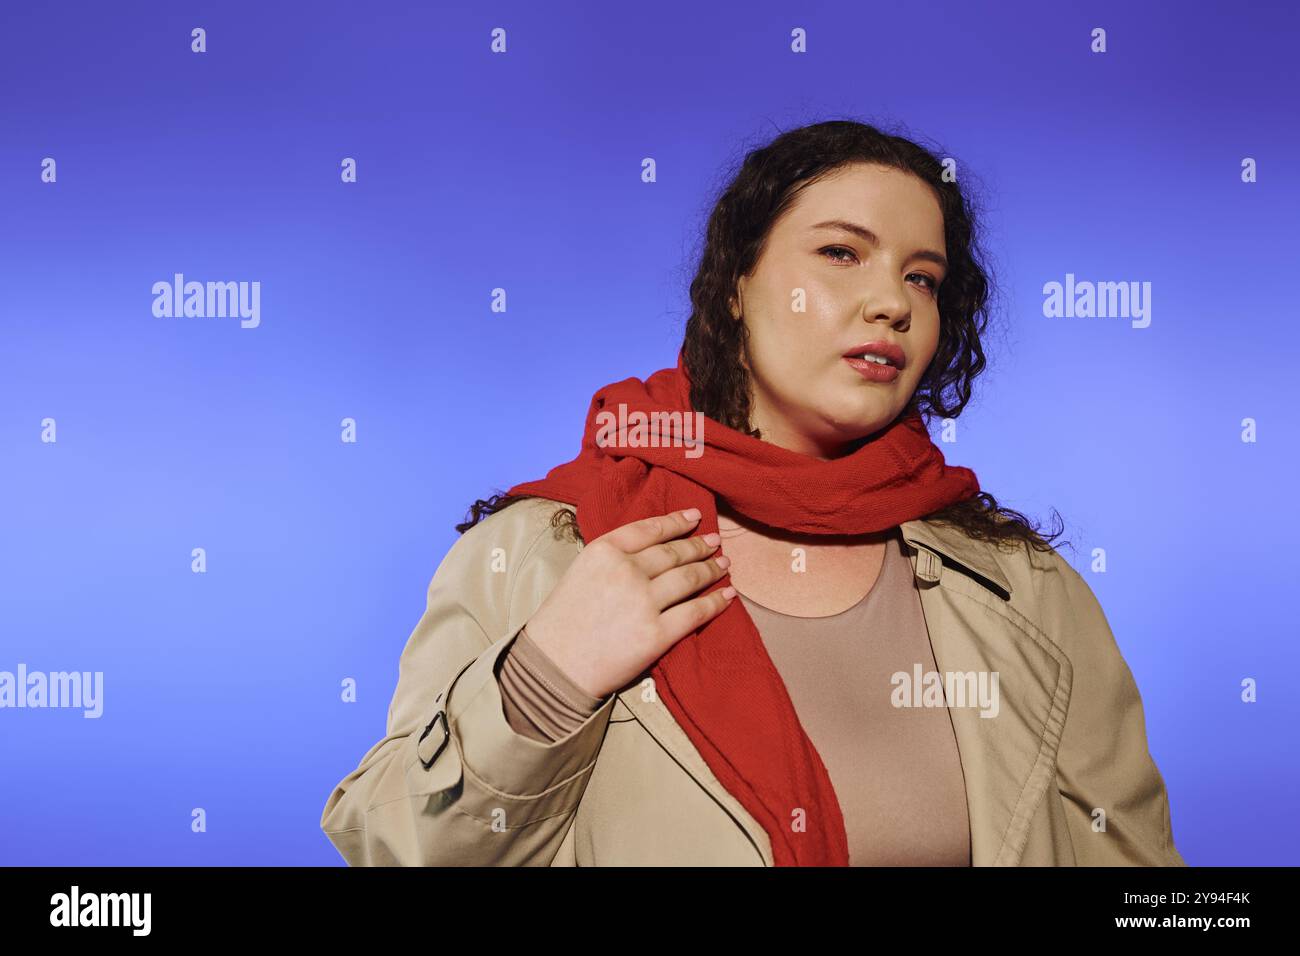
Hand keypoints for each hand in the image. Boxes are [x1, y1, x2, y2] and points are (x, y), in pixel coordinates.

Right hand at [523, 508, 734, 699]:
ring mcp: (643, 602)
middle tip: (714, 542)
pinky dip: (716, 602)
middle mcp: (626, 571)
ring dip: (711, 569)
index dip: (677, 521)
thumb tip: (652, 550)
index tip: (695, 516)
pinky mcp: (656, 634)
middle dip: (699, 546)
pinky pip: (695, 612)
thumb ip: (613, 557)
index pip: (650, 529)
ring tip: (724, 564)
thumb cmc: (563, 621)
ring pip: (689, 578)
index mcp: (604, 551)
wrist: (554, 666)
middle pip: (674, 553)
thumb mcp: (580, 571)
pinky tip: (728, 595)